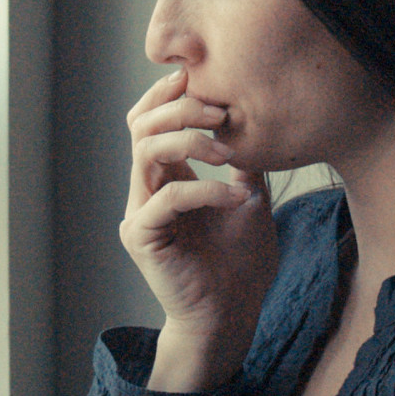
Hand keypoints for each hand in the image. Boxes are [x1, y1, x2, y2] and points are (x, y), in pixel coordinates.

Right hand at [121, 68, 277, 391]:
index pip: (149, 121)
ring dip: (189, 141)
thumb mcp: (249, 197)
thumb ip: (242, 161)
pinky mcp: (142, 237)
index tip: (203, 80)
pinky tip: (237, 198)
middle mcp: (145, 191)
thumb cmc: (239, 264)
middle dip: (180, 109)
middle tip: (219, 111)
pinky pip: (167, 197)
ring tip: (226, 152)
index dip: (168, 95)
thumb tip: (254, 121)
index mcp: (165, 178)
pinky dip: (205, 190)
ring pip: (145, 152)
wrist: (232, 316)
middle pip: (140, 126)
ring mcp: (140, 213)